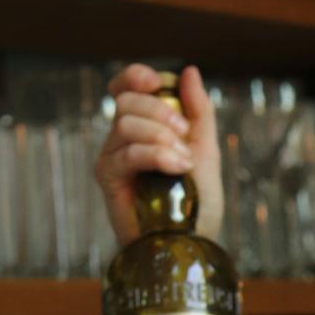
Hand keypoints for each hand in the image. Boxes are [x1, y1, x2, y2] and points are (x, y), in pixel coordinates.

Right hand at [96, 62, 224, 248]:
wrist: (191, 243)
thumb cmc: (196, 203)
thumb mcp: (206, 150)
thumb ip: (199, 112)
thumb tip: (190, 71)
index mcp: (143, 127)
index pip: (125, 87)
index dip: (136, 76)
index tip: (157, 82)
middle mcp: (122, 139)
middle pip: (127, 102)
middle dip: (160, 111)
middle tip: (185, 136)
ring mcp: (113, 158)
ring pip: (126, 124)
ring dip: (161, 137)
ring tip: (184, 162)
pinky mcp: (109, 179)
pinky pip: (127, 153)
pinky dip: (156, 155)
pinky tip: (177, 168)